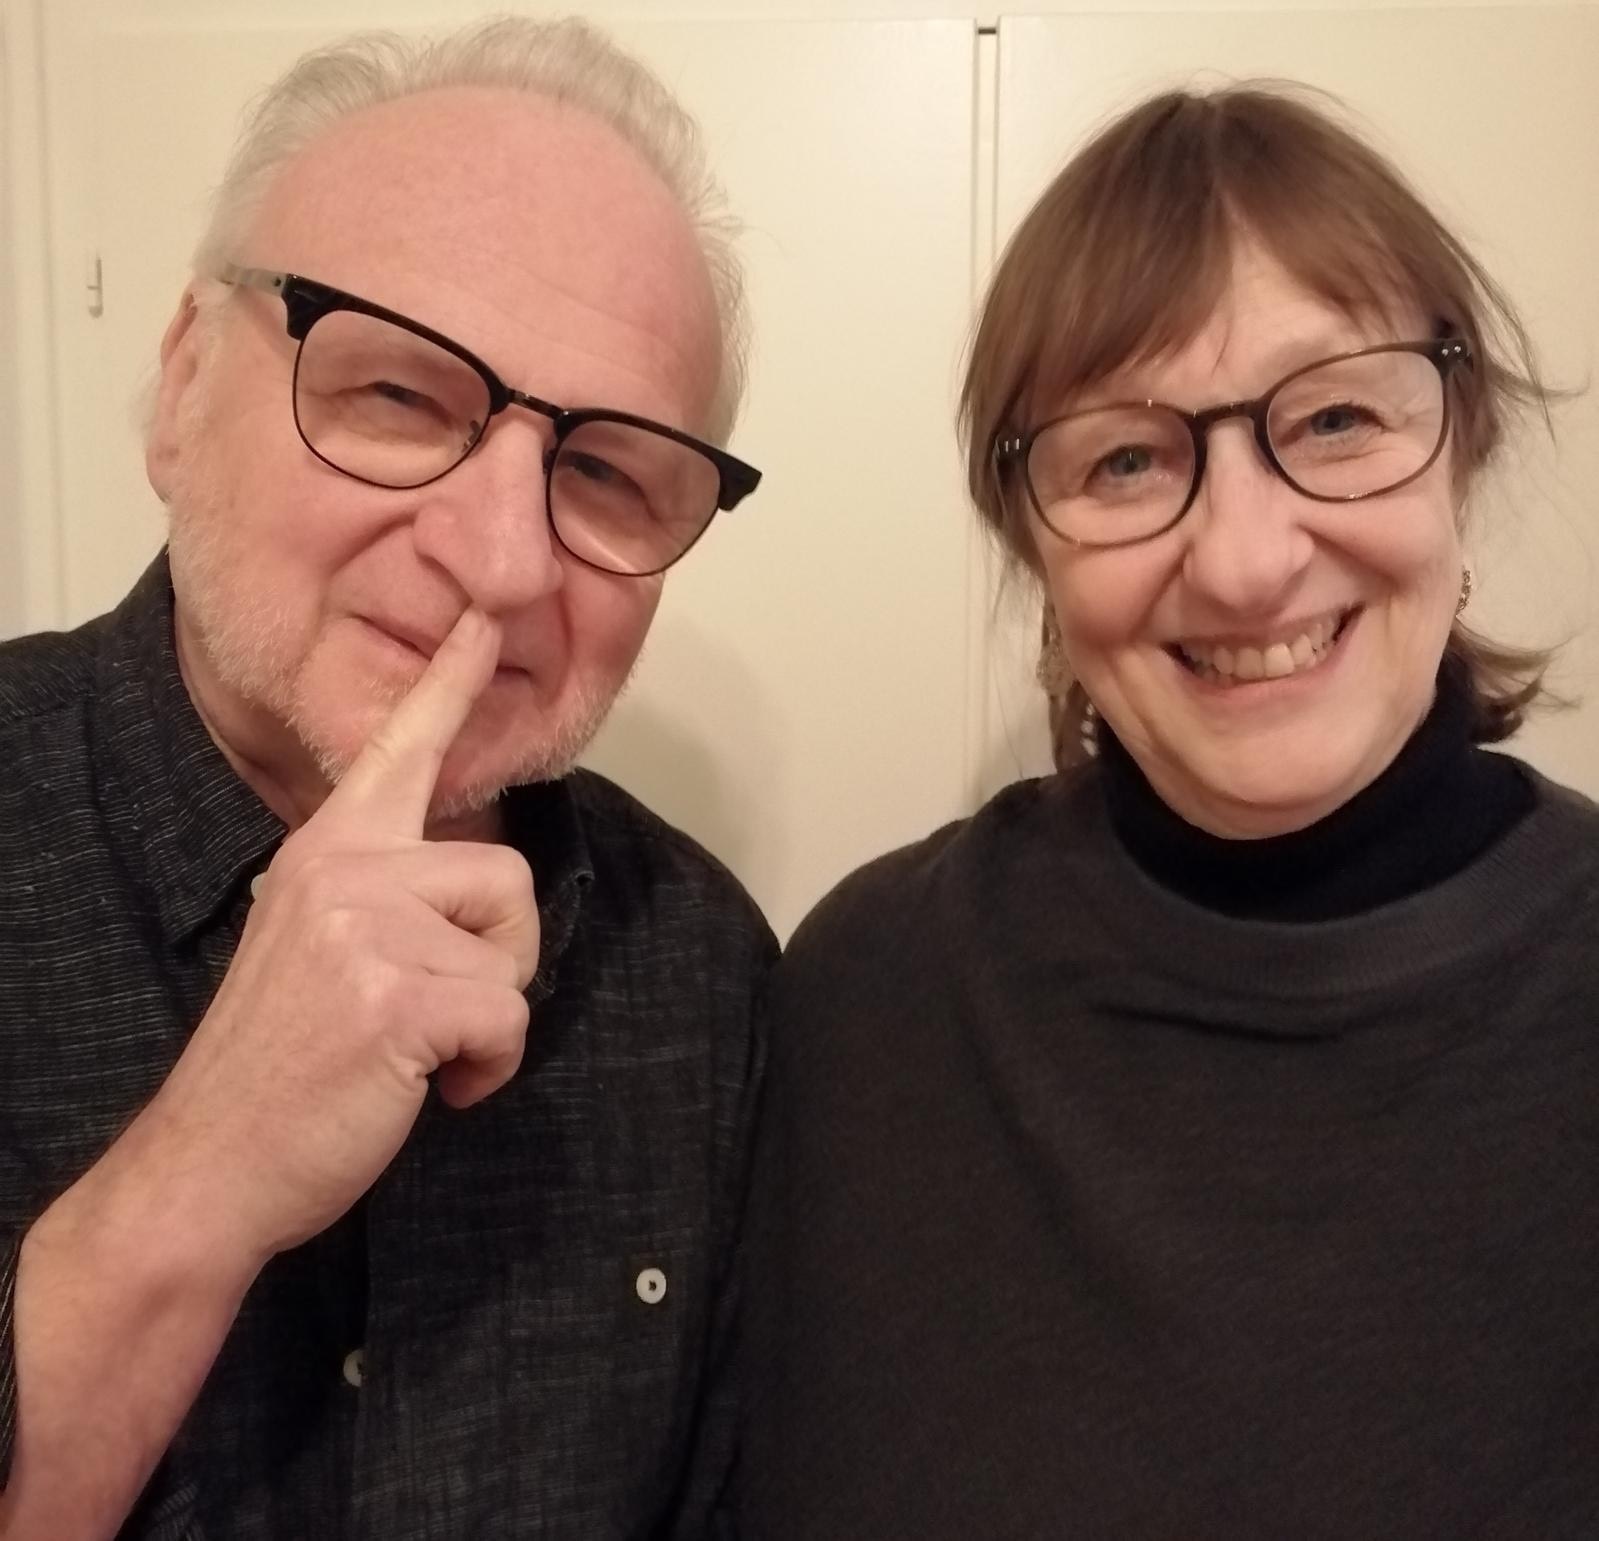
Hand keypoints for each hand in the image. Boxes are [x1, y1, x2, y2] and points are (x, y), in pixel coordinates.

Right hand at [133, 608, 539, 1263]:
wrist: (208, 1165)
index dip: (453, 680)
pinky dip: (487, 1070)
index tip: (492, 613)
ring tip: (415, 1050)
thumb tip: (464, 903)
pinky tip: (430, 1090)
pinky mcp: (397, 994)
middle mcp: (344, 867)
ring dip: (486, 1016)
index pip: (400, 748)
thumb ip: (382, 900)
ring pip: (512, 950)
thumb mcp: (318, 950)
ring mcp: (367, 926)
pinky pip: (507, 1017)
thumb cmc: (279, 1067)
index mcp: (326, 850)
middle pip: (506, 874)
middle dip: (498, 955)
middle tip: (431, 1014)